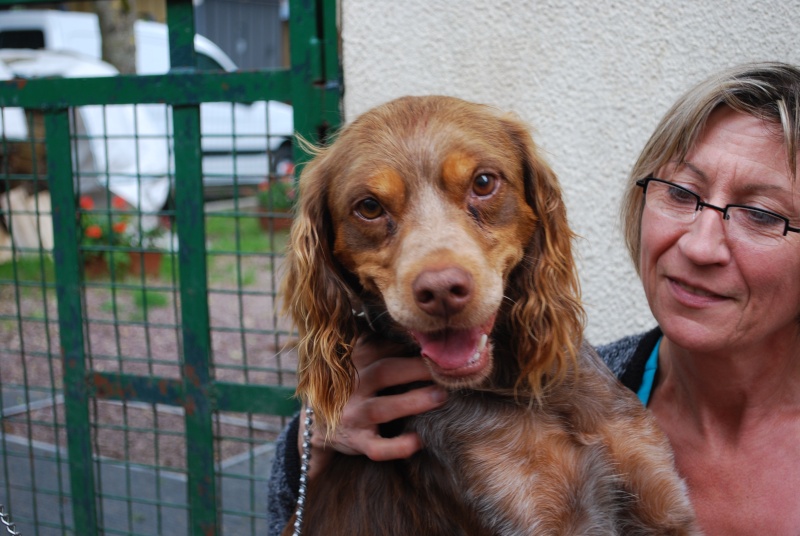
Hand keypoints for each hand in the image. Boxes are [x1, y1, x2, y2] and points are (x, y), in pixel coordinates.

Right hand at [299, 333, 447, 477]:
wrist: (318, 426)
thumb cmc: (352, 386)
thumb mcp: (358, 362)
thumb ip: (378, 343)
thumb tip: (415, 326)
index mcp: (354, 361)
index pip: (382, 347)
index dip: (409, 345)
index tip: (437, 344)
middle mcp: (352, 386)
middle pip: (383, 372)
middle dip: (415, 369)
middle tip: (445, 369)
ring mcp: (353, 415)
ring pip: (381, 408)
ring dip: (413, 402)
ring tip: (441, 396)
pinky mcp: (357, 441)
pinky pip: (376, 447)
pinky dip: (397, 446)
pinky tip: (418, 441)